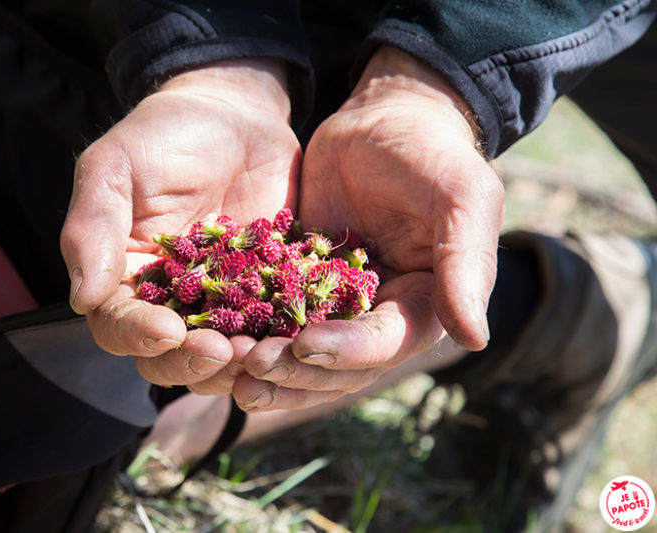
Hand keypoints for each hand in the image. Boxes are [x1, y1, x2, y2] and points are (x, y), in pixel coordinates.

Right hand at [60, 59, 301, 390]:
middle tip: (224, 351)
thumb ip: (94, 227)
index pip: (118, 325)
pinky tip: (300, 336)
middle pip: (169, 358)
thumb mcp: (116, 167)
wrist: (235, 114)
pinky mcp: (267, 295)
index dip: (139, 336)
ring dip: (240, 365)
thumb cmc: (164, 135)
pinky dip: (284, 340)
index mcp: (124, 278)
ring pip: (223, 357)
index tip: (167, 331)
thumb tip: (81, 297)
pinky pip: (274, 329)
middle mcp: (169, 302)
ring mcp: (222, 303)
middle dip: (193, 362)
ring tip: (265, 352)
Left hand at [233, 46, 503, 410]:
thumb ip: (466, 263)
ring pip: (299, 353)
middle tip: (250, 368)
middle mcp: (377, 317)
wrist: (382, 120)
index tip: (305, 346)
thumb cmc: (431, 153)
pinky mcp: (296, 283)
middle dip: (295, 372)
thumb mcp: (460, 197)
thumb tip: (475, 338)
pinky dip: (245, 329)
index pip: (384, 344)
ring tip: (227, 365)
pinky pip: (270, 315)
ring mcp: (333, 304)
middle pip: (336, 366)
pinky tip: (213, 334)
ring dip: (267, 367)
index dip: (346, 352)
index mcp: (421, 306)